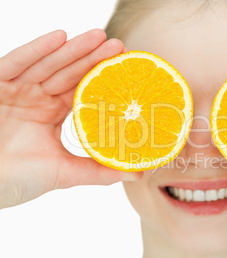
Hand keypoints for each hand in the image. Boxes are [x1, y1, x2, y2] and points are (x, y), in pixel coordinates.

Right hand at [0, 29, 141, 208]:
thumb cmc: (16, 179)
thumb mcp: (65, 173)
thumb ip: (100, 171)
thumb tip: (139, 173)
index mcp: (53, 114)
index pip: (82, 89)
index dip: (102, 78)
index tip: (126, 68)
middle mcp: (37, 98)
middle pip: (69, 72)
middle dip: (93, 57)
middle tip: (119, 46)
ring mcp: (16, 90)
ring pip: (48, 64)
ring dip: (73, 49)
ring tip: (100, 37)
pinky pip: (15, 63)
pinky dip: (36, 50)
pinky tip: (60, 37)